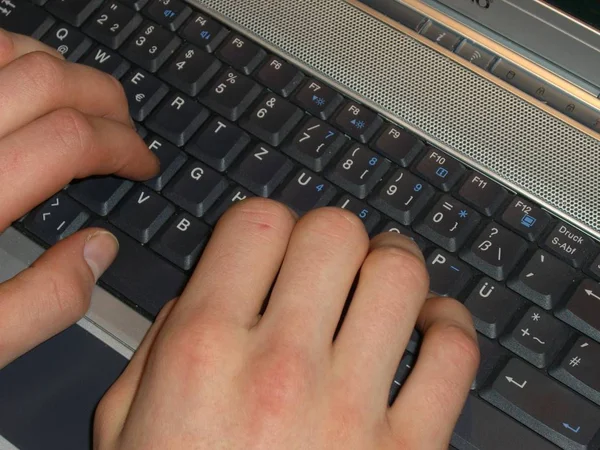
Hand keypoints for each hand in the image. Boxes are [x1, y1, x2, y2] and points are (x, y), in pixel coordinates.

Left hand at [0, 29, 157, 367]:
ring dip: (61, 71)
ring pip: (6, 50)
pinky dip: (8, 57)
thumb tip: (98, 250)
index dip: (125, 147)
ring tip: (85, 105)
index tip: (143, 165)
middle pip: (48, 80)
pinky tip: (23, 85)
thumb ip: (44, 303)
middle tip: (128, 130)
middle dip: (108, 100)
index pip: (72, 140)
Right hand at [94, 199, 478, 449]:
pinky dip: (450, 326)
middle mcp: (279, 369)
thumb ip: (160, 342)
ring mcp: (352, 410)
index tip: (274, 242)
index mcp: (203, 352)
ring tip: (384, 278)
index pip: (256, 223)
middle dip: (333, 234)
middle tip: (330, 259)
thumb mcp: (127, 424)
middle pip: (334, 233)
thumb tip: (206, 291)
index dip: (269, 221)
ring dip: (396, 264)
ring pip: (401, 276)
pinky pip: (453, 355)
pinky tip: (429, 329)